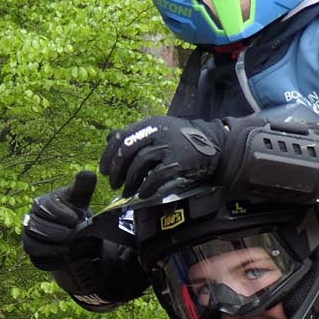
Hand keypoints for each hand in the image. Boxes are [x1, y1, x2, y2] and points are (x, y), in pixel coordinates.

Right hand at [22, 172, 146, 309]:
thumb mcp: (80, 198)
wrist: (72, 234)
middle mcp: (30, 221)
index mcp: (41, 204)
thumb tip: (87, 173)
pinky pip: (38, 260)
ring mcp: (29, 239)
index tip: (76, 218)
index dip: (59, 214)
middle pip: (36, 228)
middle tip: (75, 236)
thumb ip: (84, 186)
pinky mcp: (33, 255)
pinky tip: (67, 258)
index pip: (44, 208)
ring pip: (33, 245)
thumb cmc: (74, 212)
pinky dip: (53, 261)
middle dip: (57, 233)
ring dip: (53, 248)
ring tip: (71, 248)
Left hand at [100, 117, 225, 198]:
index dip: (108, 156)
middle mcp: (157, 132)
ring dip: (130, 182)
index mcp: (149, 124)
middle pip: (126, 152)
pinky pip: (156, 176)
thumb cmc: (180, 140)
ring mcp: (168, 146)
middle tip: (114, 184)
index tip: (104, 171)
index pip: (120, 138)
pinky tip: (142, 194)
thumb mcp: (158, 130)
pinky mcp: (179, 160)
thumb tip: (109, 137)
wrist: (214, 143)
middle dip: (116, 171)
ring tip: (127, 192)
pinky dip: (146, 187)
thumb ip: (135, 134)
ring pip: (139, 164)